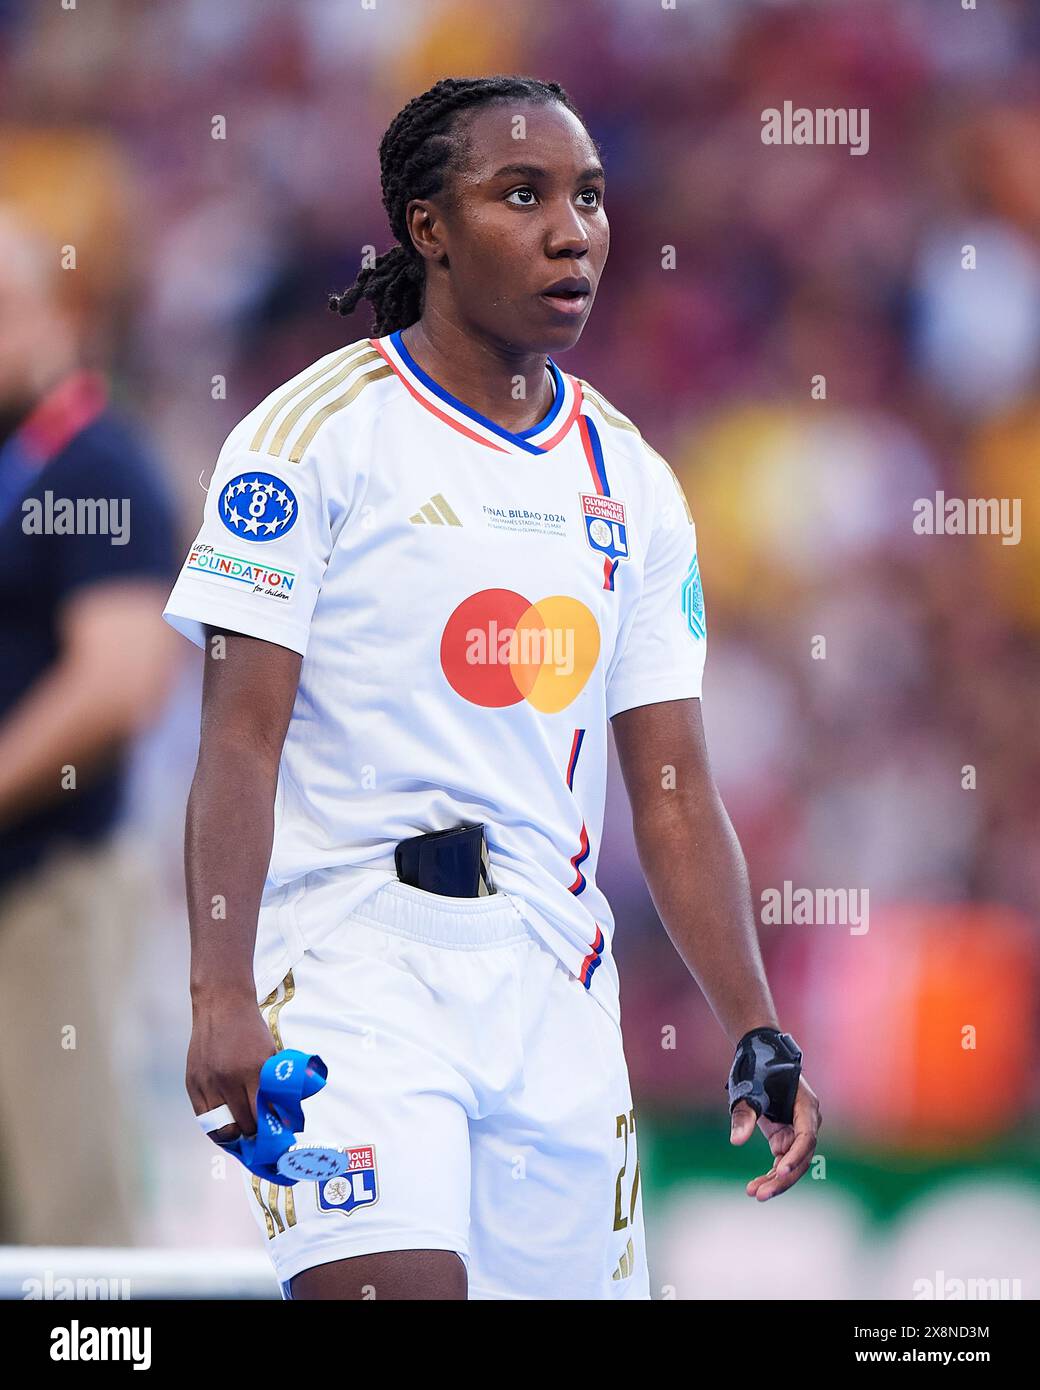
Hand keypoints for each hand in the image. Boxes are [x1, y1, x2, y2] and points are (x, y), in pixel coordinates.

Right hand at [186, 989, 277, 1143]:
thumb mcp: (269, 1054)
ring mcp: (207, 1083)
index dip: (268, 1130)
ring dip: (233, 1133)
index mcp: (253, 1071)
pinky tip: (225, 1126)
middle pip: (242, 1124)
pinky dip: (215, 1125)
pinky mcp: (192, 1084)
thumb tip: (282, 1114)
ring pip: (220, 1128)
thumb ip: (273, 1083)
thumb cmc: (251, 1032)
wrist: (222, 1007)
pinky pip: (203, 1117)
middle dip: (253, 1133)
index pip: (261, 1114)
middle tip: (260, 1136)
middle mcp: (228, 1079)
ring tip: (242, 1134)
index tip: (275, 1136)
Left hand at [730, 1075, 820, 1200]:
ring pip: (791, 1163)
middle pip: (801, 1157)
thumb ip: (744, 1114)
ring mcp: (796, 1130)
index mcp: (806, 1106)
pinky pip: (781, 1160)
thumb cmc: (756, 1068)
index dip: (795, 1157)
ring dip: (774, 1180)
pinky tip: (754, 1187)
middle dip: (782, 1178)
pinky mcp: (785, 1136)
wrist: (758, 1054)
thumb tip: (737, 1141)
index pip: (806, 1137)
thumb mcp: (748, 1089)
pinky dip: (769, 1173)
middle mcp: (807, 1121)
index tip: (780, 1171)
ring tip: (753, 1193)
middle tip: (761, 1194)